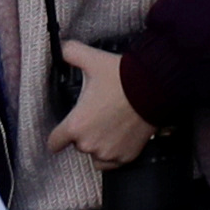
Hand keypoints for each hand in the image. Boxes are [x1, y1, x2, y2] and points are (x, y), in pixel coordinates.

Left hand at [48, 41, 153, 169]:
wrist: (155, 86)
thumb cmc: (122, 76)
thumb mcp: (93, 60)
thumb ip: (71, 53)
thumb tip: (61, 47)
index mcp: (75, 126)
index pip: (54, 143)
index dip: (58, 135)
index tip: (65, 129)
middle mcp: (89, 144)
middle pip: (77, 145)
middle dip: (84, 132)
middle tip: (97, 115)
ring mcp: (108, 153)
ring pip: (95, 154)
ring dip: (99, 143)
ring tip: (110, 124)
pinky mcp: (125, 157)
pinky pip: (111, 163)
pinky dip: (114, 152)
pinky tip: (119, 136)